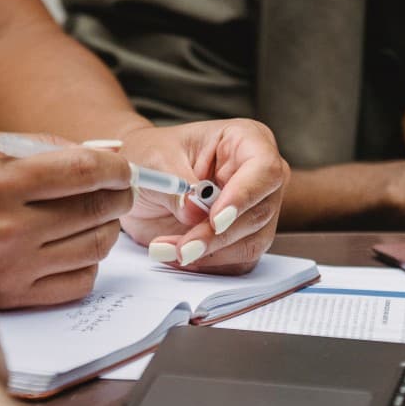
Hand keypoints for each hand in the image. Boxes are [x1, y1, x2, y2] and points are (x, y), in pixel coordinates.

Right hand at [0, 129, 133, 308]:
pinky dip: (89, 262)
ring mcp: (11, 267)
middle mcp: (6, 229)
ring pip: (94, 248)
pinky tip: (76, 245)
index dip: (115, 170)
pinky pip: (79, 283)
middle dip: (119, 196)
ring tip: (97, 215)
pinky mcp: (13, 296)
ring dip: (107, 228)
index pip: (82, 172)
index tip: (124, 169)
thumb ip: (45, 146)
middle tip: (121, 189)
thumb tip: (102, 156)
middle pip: (94, 211)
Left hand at [117, 119, 289, 273]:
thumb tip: (195, 211)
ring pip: (251, 243)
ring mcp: (256, 209)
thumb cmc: (152, 156)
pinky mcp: (244, 238)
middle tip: (183, 247)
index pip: (264, 170)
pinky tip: (175, 253)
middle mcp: (259, 176)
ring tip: (166, 247)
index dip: (243, 197)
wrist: (140, 181)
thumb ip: (177, 185)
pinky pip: (237, 262)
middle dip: (218, 236)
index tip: (215, 220)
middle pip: (259, 213)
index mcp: (246, 141)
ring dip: (208, 254)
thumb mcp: (155, 160)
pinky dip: (205, 264)